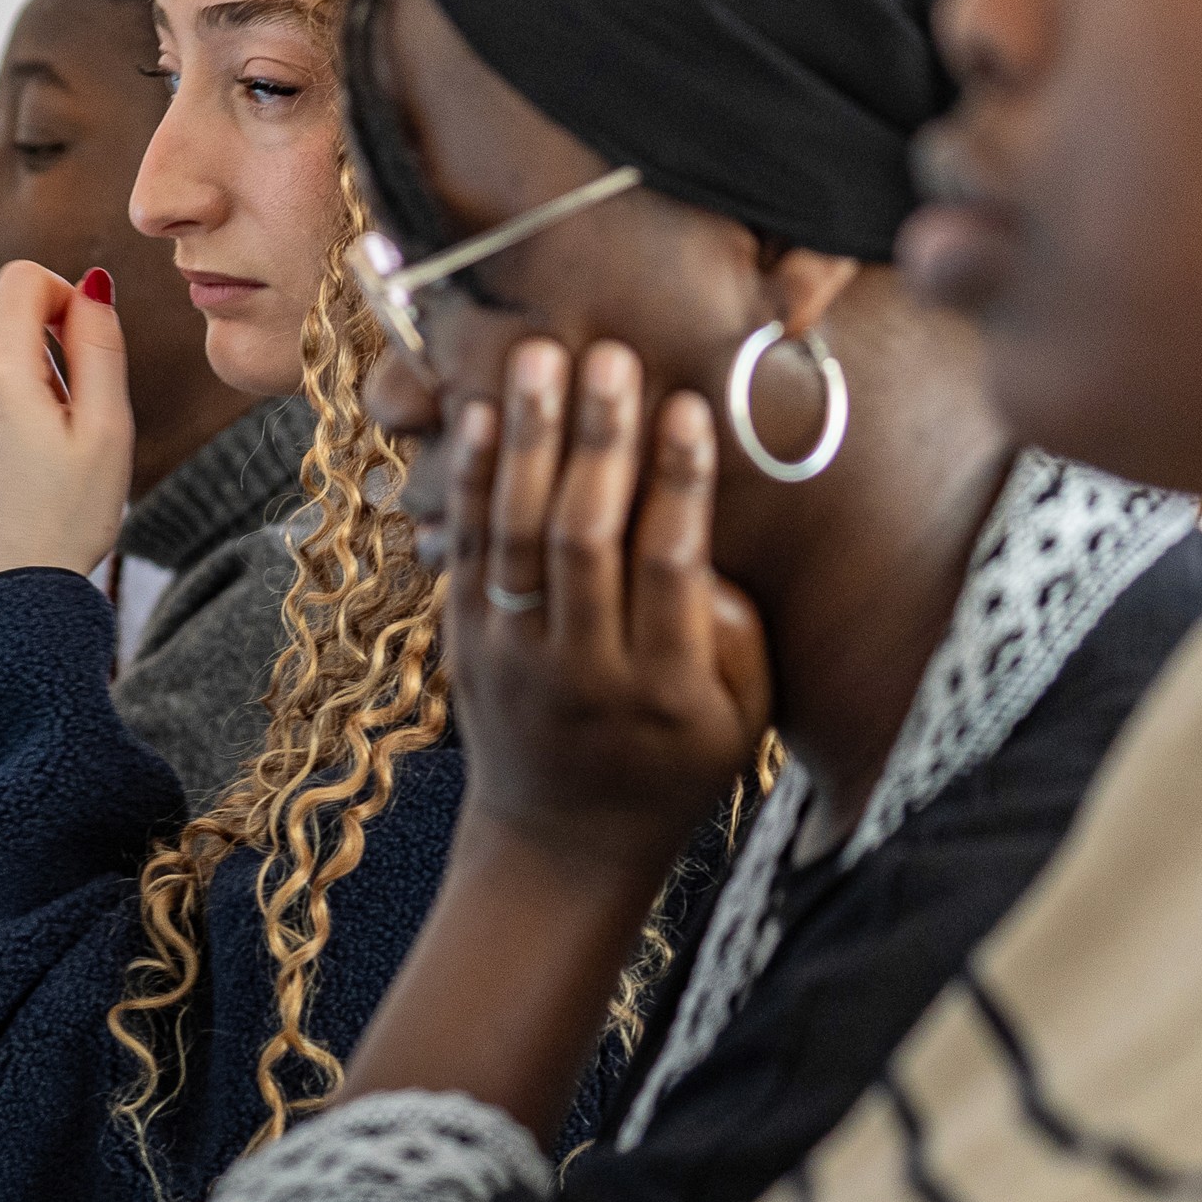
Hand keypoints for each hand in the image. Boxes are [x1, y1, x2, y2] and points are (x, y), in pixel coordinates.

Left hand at [0, 261, 130, 590]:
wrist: (0, 604)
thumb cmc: (65, 522)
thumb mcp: (109, 431)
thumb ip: (99, 343)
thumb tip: (89, 284)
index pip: (22, 279)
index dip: (60, 298)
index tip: (75, 342)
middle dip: (30, 369)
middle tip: (51, 440)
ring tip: (14, 466)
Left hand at [443, 338, 771, 866]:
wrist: (559, 844)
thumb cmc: (670, 767)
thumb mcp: (738, 721)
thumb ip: (736, 636)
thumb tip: (706, 544)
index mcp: (664, 688)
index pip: (668, 567)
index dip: (677, 483)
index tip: (687, 407)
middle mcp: (581, 670)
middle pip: (581, 539)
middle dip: (595, 442)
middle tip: (608, 358)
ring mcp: (512, 656)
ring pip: (514, 536)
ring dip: (527, 441)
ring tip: (541, 357)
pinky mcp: (463, 644)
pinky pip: (465, 550)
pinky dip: (473, 482)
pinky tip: (485, 415)